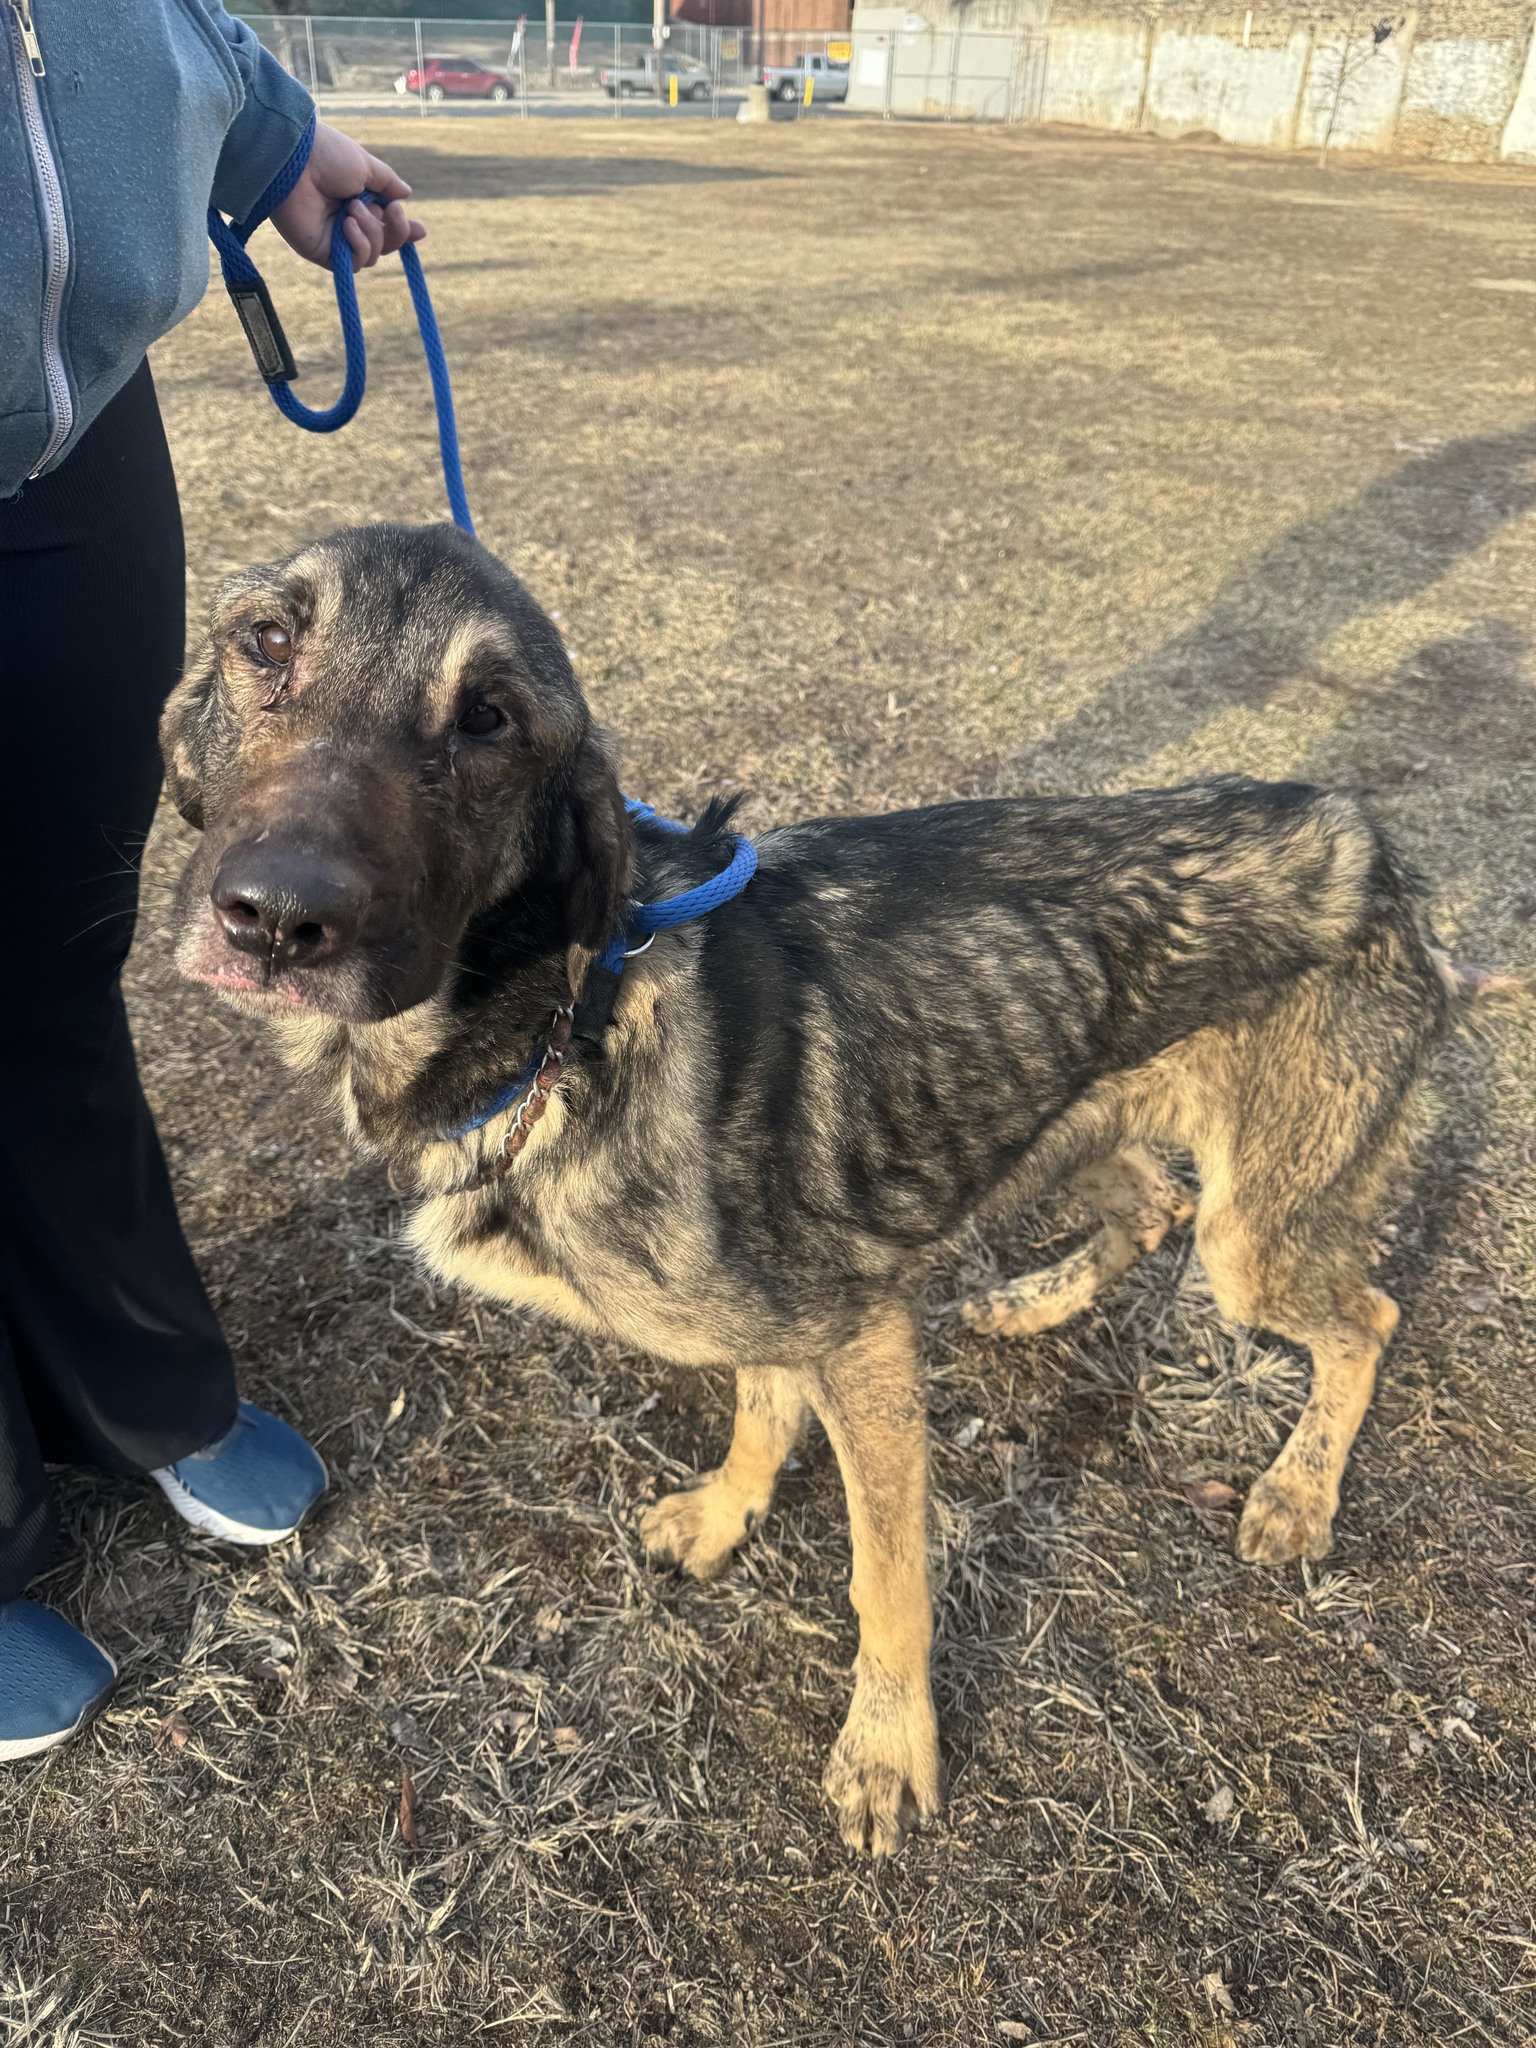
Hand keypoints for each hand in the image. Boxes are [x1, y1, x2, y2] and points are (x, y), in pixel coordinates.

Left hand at [268, 120, 424, 270]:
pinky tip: (348, 225)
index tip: (420, 230)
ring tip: (352, 208)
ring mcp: (334, 239)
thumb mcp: (365, 165)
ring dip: (372, 232)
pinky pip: (354, 263)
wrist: (295, 159)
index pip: (385, 225)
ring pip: (372, 255)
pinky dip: (359, 245)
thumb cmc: (326, 154)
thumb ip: (387, 182)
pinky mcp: (322, 252)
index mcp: (357, 199)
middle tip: (392, 211)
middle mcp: (346, 221)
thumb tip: (407, 194)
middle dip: (394, 230)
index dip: (403, 231)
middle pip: (384, 244)